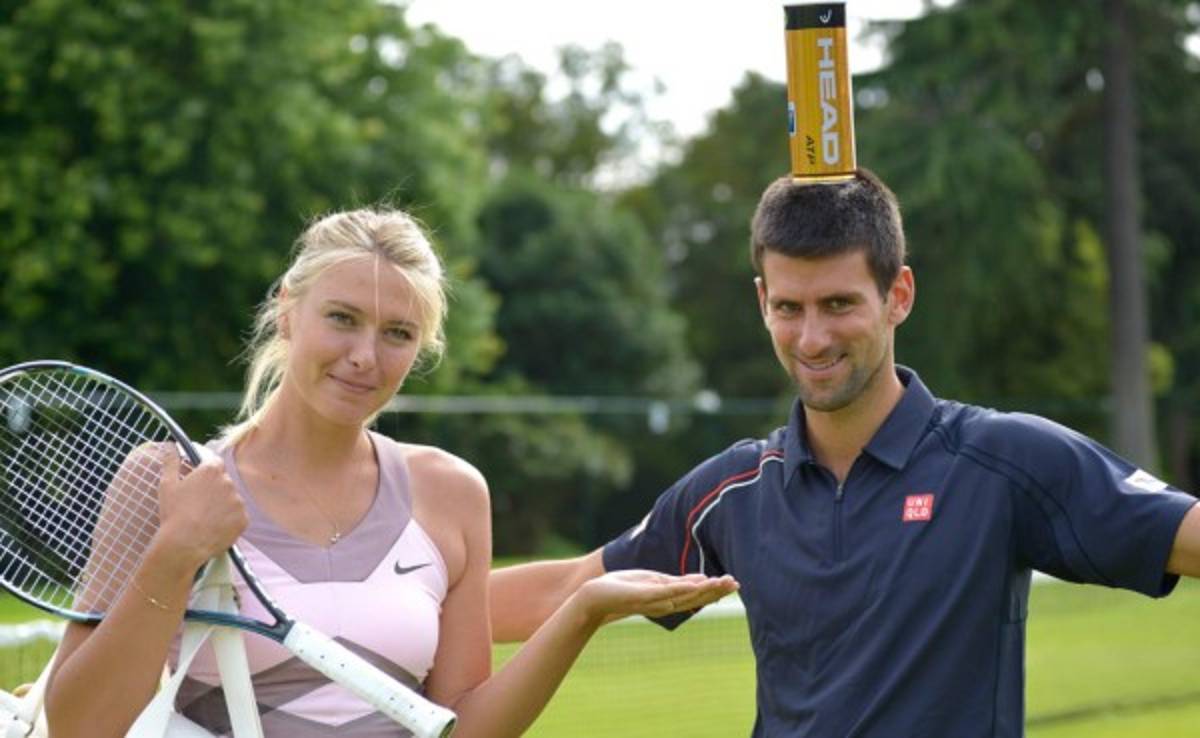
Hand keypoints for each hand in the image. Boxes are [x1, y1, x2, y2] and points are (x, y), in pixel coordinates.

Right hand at [154, 446, 247, 570]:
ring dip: (222, 505)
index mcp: (211, 471)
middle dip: (214, 490)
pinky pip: (237, 517)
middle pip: (224, 482)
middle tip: (198, 504)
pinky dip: (229, 521)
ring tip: (205, 518)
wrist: (184, 544)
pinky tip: (214, 527)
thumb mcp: (167, 485)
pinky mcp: (244, 519)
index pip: (214, 463)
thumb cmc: (174, 513)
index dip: (206, 471)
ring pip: (231, 500)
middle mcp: (229, 482)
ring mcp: (238, 501)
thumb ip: (171, 462)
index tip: (199, 480)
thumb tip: (170, 446)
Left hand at [574, 570, 738, 625]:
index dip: (716, 590)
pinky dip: (683, 588)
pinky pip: (668, 592)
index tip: (734, 583)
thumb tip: (701, 578)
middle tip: (737, 584)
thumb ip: (676, 581)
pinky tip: (697, 583)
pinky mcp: (645, 595)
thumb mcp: (653, 581)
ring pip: (686, 596)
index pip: (697, 595)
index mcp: (668, 598)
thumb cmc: (622, 587)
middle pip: (697, 598)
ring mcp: (656, 601)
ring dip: (706, 590)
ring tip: (724, 583)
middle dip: (717, 591)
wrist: (596, 596)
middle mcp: (666, 604)